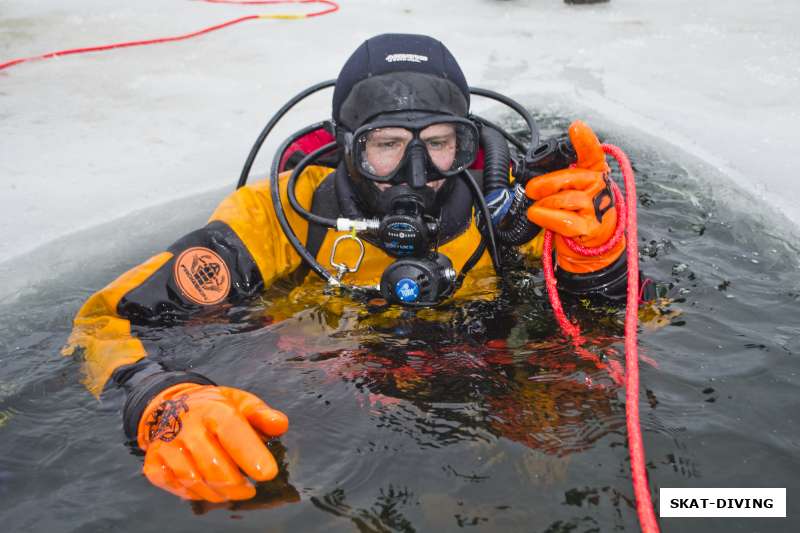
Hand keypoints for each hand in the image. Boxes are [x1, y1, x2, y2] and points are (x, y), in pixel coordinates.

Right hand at [138, 383, 288, 501]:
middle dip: (237, 484)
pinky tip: (209, 488)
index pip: (232, 432)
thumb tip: (280, 425)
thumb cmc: (215, 408)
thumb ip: (262, 414)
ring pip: (195, 481)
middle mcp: (186, 427)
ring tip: (234, 490)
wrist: (170, 405)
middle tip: (250, 489)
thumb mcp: (241, 402)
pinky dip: (197, 494)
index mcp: (213, 408)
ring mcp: (166, 446)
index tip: (268, 473)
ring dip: (219, 492)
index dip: (250, 454)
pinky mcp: (154, 464)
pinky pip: (177, 488)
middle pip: (213, 466)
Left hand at [525, 120, 623, 272]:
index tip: (576, 127)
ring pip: (563, 200)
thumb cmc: (578, 209)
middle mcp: (599, 186)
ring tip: (537, 208)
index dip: (584, 140)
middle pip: (568, 177)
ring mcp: (597, 207)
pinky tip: (538, 215)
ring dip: (544, 204)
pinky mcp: (590, 227)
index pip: (592, 153)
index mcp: (594, 171)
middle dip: (544, 184)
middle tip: (531, 189)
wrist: (594, 241)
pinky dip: (546, 217)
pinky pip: (563, 220)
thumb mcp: (572, 187)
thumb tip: (531, 178)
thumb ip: (559, 176)